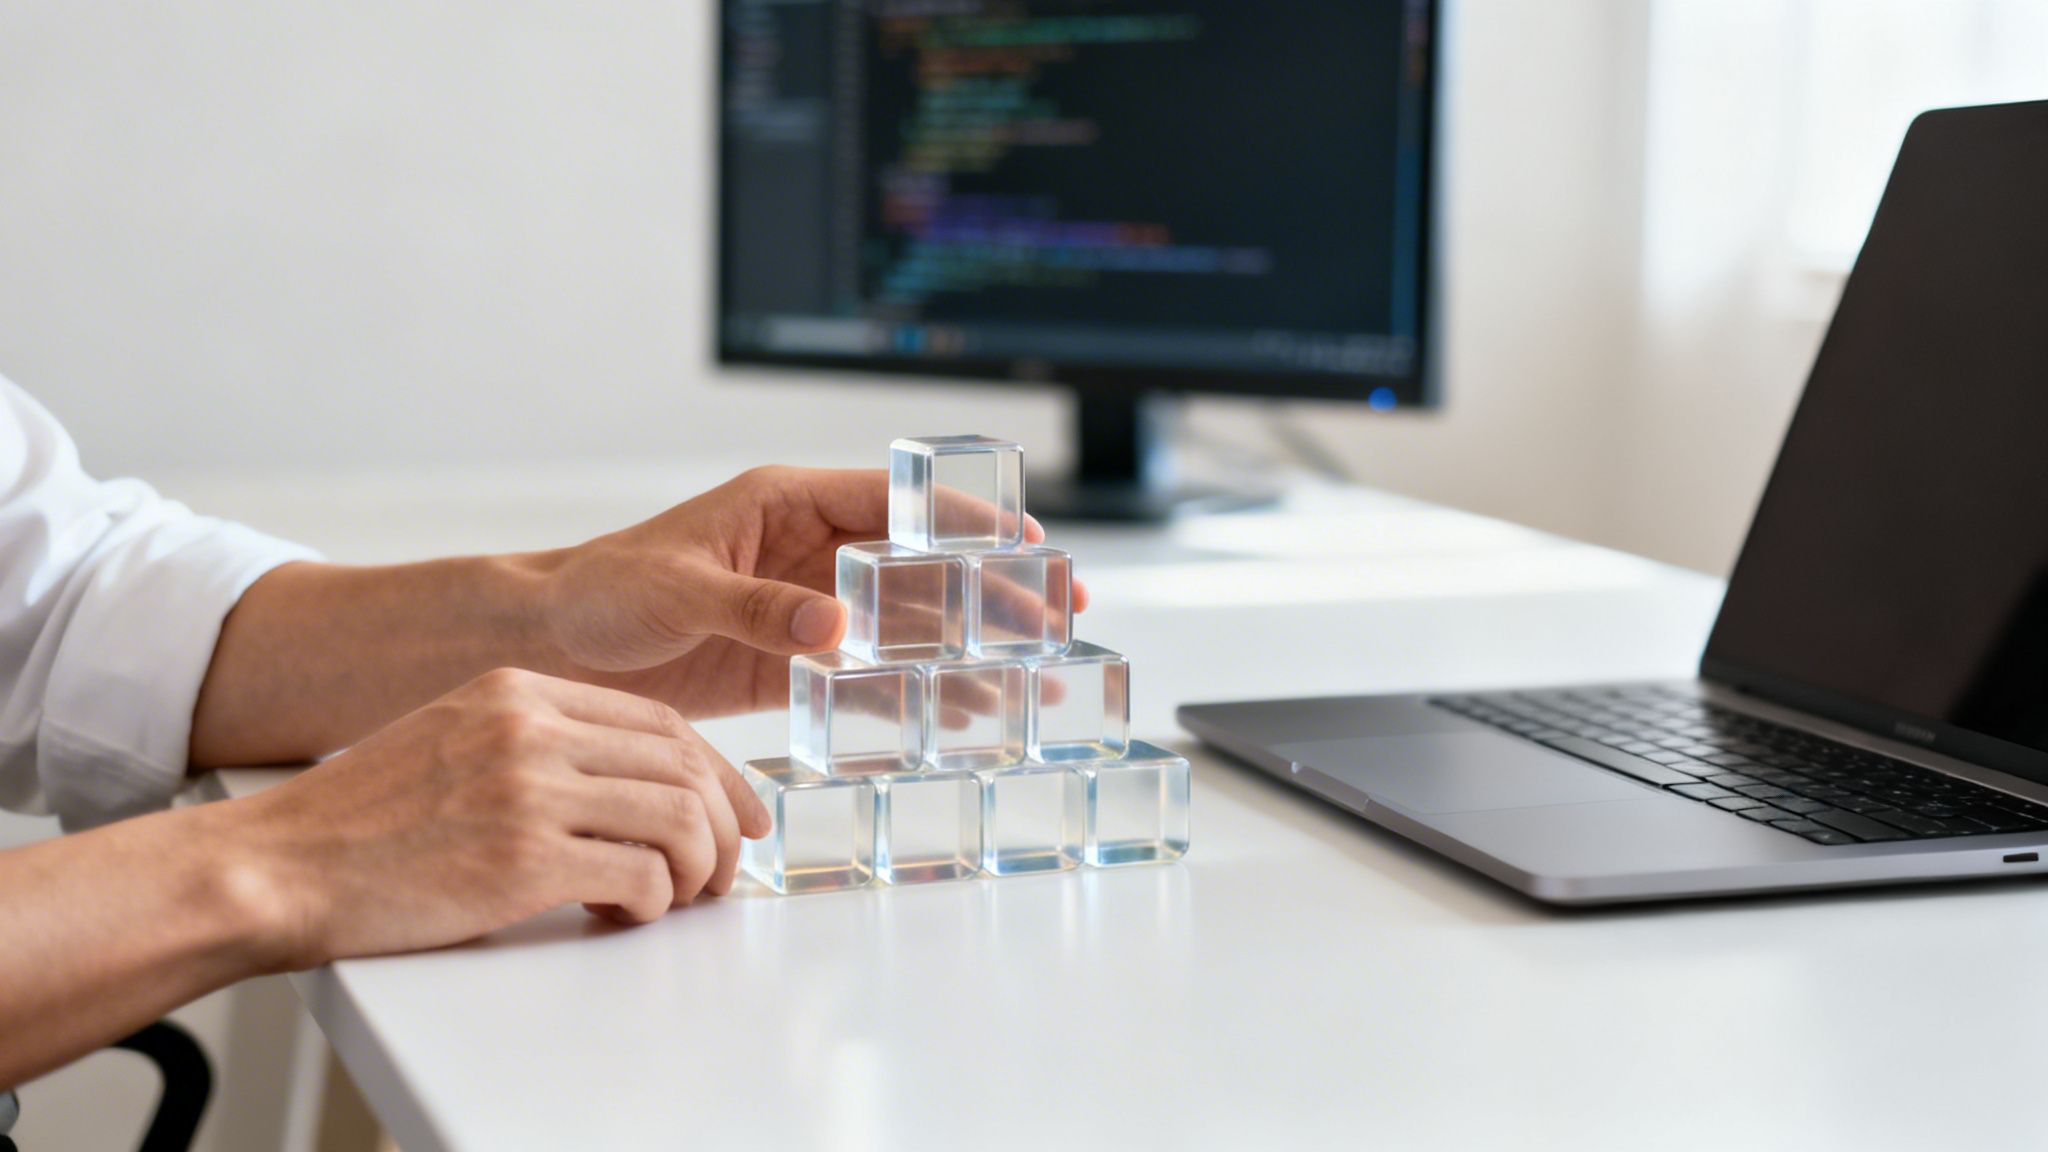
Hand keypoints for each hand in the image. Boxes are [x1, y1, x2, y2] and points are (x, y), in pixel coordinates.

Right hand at [227, 668, 770, 965]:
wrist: (278, 866)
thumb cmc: (363, 822)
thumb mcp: (454, 740)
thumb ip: (539, 746)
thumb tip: (634, 785)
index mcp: (519, 692)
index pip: (660, 721)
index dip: (716, 772)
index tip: (739, 812)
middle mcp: (530, 729)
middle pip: (682, 765)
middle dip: (721, 826)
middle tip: (720, 873)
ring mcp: (528, 791)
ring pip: (677, 819)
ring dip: (696, 869)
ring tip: (674, 898)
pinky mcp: (523, 860)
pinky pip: (640, 876)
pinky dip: (652, 903)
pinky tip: (620, 914)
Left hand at [535, 466, 1086, 719]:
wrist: (551, 649)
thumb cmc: (601, 590)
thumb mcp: (679, 589)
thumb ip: (758, 606)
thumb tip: (834, 624)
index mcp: (786, 504)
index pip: (895, 501)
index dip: (965, 518)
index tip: (1027, 538)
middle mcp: (807, 551)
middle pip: (919, 564)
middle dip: (991, 587)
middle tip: (1058, 612)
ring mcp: (805, 608)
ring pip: (905, 622)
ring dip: (967, 646)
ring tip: (1032, 676)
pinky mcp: (791, 662)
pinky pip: (867, 673)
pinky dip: (914, 691)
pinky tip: (963, 712)